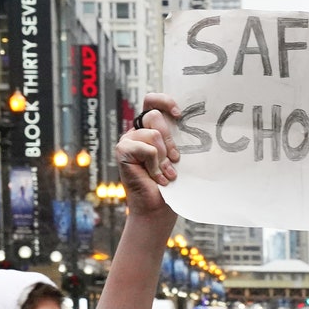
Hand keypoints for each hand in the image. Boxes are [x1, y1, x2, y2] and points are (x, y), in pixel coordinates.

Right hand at [116, 92, 180, 219]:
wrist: (157, 207)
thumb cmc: (169, 182)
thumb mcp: (176, 154)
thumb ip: (176, 136)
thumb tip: (186, 120)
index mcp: (150, 128)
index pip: (152, 101)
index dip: (164, 101)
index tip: (179, 115)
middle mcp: (137, 131)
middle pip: (154, 115)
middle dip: (169, 138)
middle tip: (176, 158)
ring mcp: (128, 140)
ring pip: (152, 134)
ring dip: (163, 156)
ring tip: (166, 173)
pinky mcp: (122, 150)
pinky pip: (147, 149)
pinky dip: (154, 165)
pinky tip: (155, 177)